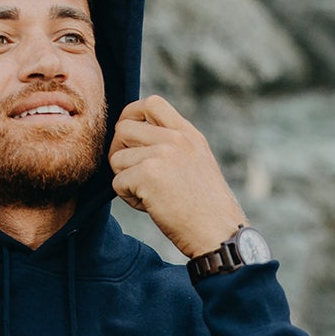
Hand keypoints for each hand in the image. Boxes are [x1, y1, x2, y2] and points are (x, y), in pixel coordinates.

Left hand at [107, 95, 246, 258]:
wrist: (217, 232)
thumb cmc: (205, 208)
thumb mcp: (197, 162)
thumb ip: (173, 145)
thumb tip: (133, 138)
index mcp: (188, 134)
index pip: (151, 103)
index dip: (131, 115)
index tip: (128, 137)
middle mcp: (176, 138)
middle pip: (123, 128)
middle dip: (119, 152)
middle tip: (132, 174)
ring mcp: (162, 154)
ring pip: (116, 159)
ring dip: (125, 180)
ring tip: (149, 195)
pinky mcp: (148, 174)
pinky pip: (117, 183)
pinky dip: (128, 199)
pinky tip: (150, 207)